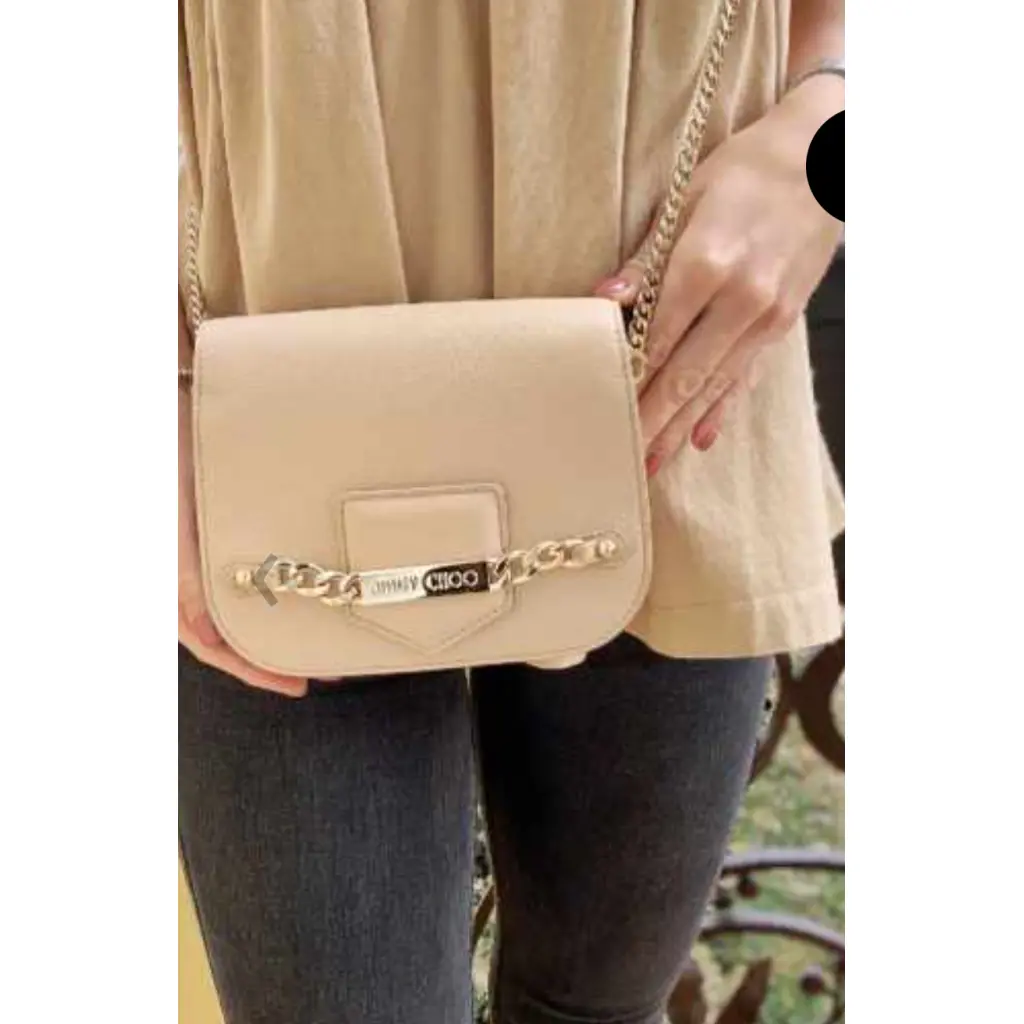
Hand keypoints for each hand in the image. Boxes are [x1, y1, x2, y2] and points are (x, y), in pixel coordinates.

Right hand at [178, 324, 307, 696]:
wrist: (168, 395)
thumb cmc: (168, 453)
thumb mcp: (176, 522)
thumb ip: (187, 581)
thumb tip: (207, 637)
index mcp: (170, 577)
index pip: (209, 642)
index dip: (251, 669)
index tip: (296, 685)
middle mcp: (187, 568)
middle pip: (229, 628)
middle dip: (273, 653)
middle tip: (324, 666)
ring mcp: (206, 547)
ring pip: (242, 601)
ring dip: (279, 622)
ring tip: (324, 634)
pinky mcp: (224, 524)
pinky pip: (249, 568)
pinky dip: (278, 586)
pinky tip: (307, 586)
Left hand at [595, 76, 843, 472]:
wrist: (827, 157)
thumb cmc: (747, 170)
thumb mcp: (688, 197)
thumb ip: (647, 257)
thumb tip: (605, 299)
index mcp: (709, 263)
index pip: (659, 338)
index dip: (630, 378)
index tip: (602, 409)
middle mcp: (742, 299)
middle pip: (687, 374)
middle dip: (654, 420)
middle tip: (624, 458)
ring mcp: (767, 317)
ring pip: (717, 385)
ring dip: (682, 427)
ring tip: (654, 463)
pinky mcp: (783, 324)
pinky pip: (748, 376)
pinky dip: (724, 409)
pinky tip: (704, 439)